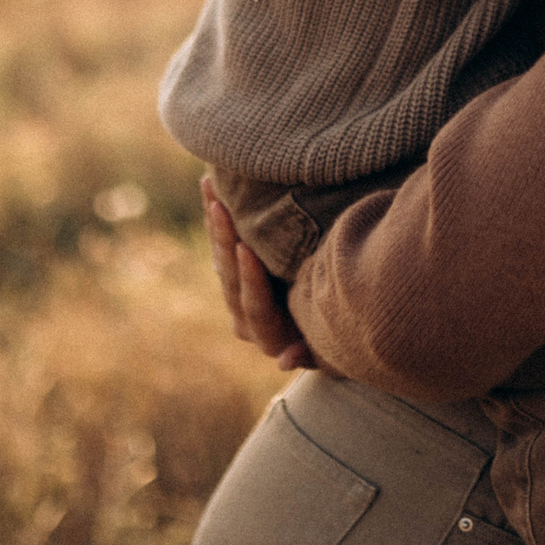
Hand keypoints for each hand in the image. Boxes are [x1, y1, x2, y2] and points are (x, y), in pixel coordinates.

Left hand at [201, 176, 319, 371]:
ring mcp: (237, 293)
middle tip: (220, 210)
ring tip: (211, 189)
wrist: (322, 330)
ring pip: (221, 257)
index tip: (245, 250)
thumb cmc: (335, 336)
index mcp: (266, 333)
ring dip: (216, 223)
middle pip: (230, 279)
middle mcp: (244, 316)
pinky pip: (221, 242)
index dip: (249, 279)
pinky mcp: (235, 272)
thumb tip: (284, 360)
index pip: (254, 305)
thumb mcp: (328, 347)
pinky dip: (216, 214)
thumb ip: (312, 352)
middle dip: (225, 242)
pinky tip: (209, 183)